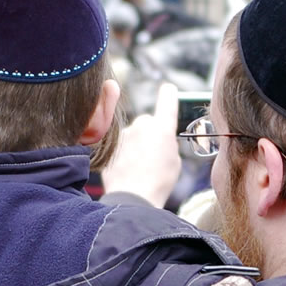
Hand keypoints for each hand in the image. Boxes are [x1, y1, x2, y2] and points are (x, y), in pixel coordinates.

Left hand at [102, 83, 181, 207]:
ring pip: (133, 134)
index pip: (167, 102)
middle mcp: (142, 125)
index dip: (168, 95)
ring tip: (140, 167)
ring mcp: (125, 133)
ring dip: (136, 145)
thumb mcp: (174, 162)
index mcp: (163, 128)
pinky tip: (128, 170)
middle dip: (150, 133)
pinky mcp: (111, 144)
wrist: (133, 197)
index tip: (168, 88)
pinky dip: (124, 154)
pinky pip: (121, 145)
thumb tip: (160, 140)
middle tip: (153, 155)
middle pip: (147, 121)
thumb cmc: (159, 182)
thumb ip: (168, 144)